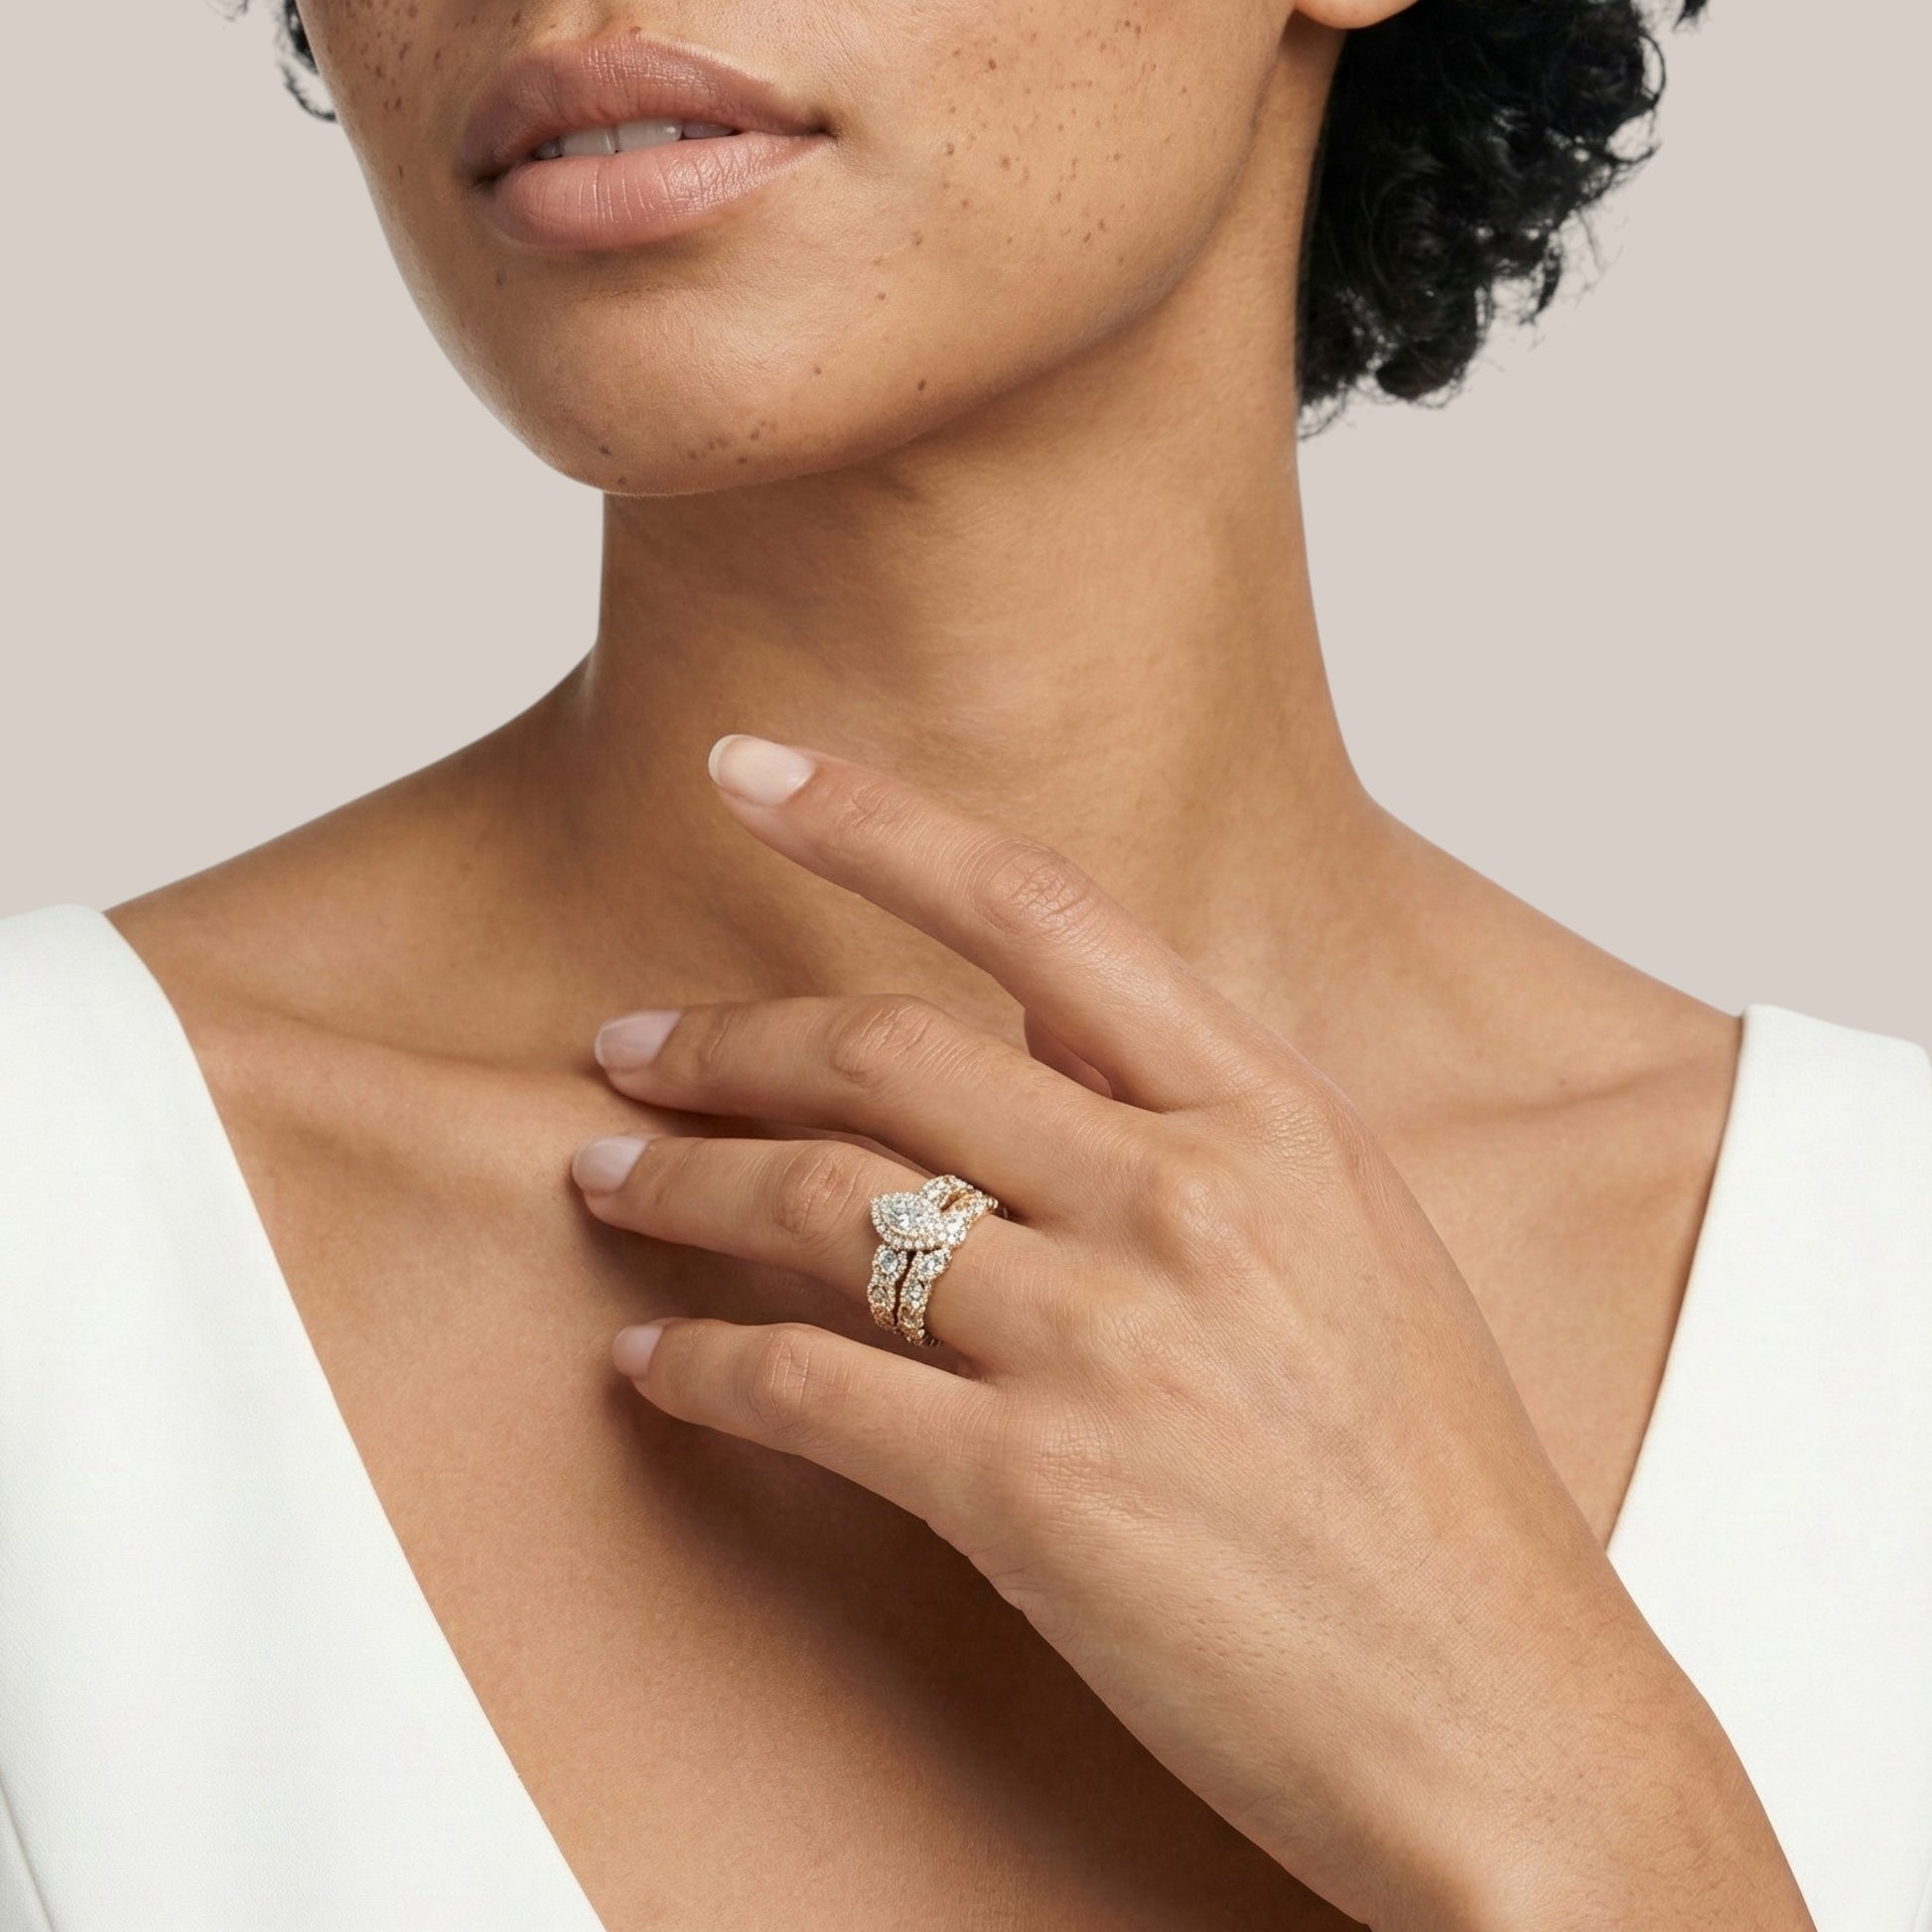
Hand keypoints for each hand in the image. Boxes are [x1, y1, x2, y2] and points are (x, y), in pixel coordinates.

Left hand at [570, 734, 1810, 1930]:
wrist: (1501, 1714)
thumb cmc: (1428, 1477)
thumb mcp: (1348, 1234)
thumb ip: (1191, 1110)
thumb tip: (1022, 1013)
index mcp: (1270, 1113)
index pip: (1038, 909)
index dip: (872, 821)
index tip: (745, 768)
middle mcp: (1181, 1196)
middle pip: (887, 1052)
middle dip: (724, 1036)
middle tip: (626, 1040)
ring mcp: (1104, 1339)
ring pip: (821, 1202)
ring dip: (680, 1179)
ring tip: (603, 1172)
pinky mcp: (1031, 1491)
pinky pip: (807, 1386)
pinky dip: (702, 1364)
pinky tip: (652, 1361)